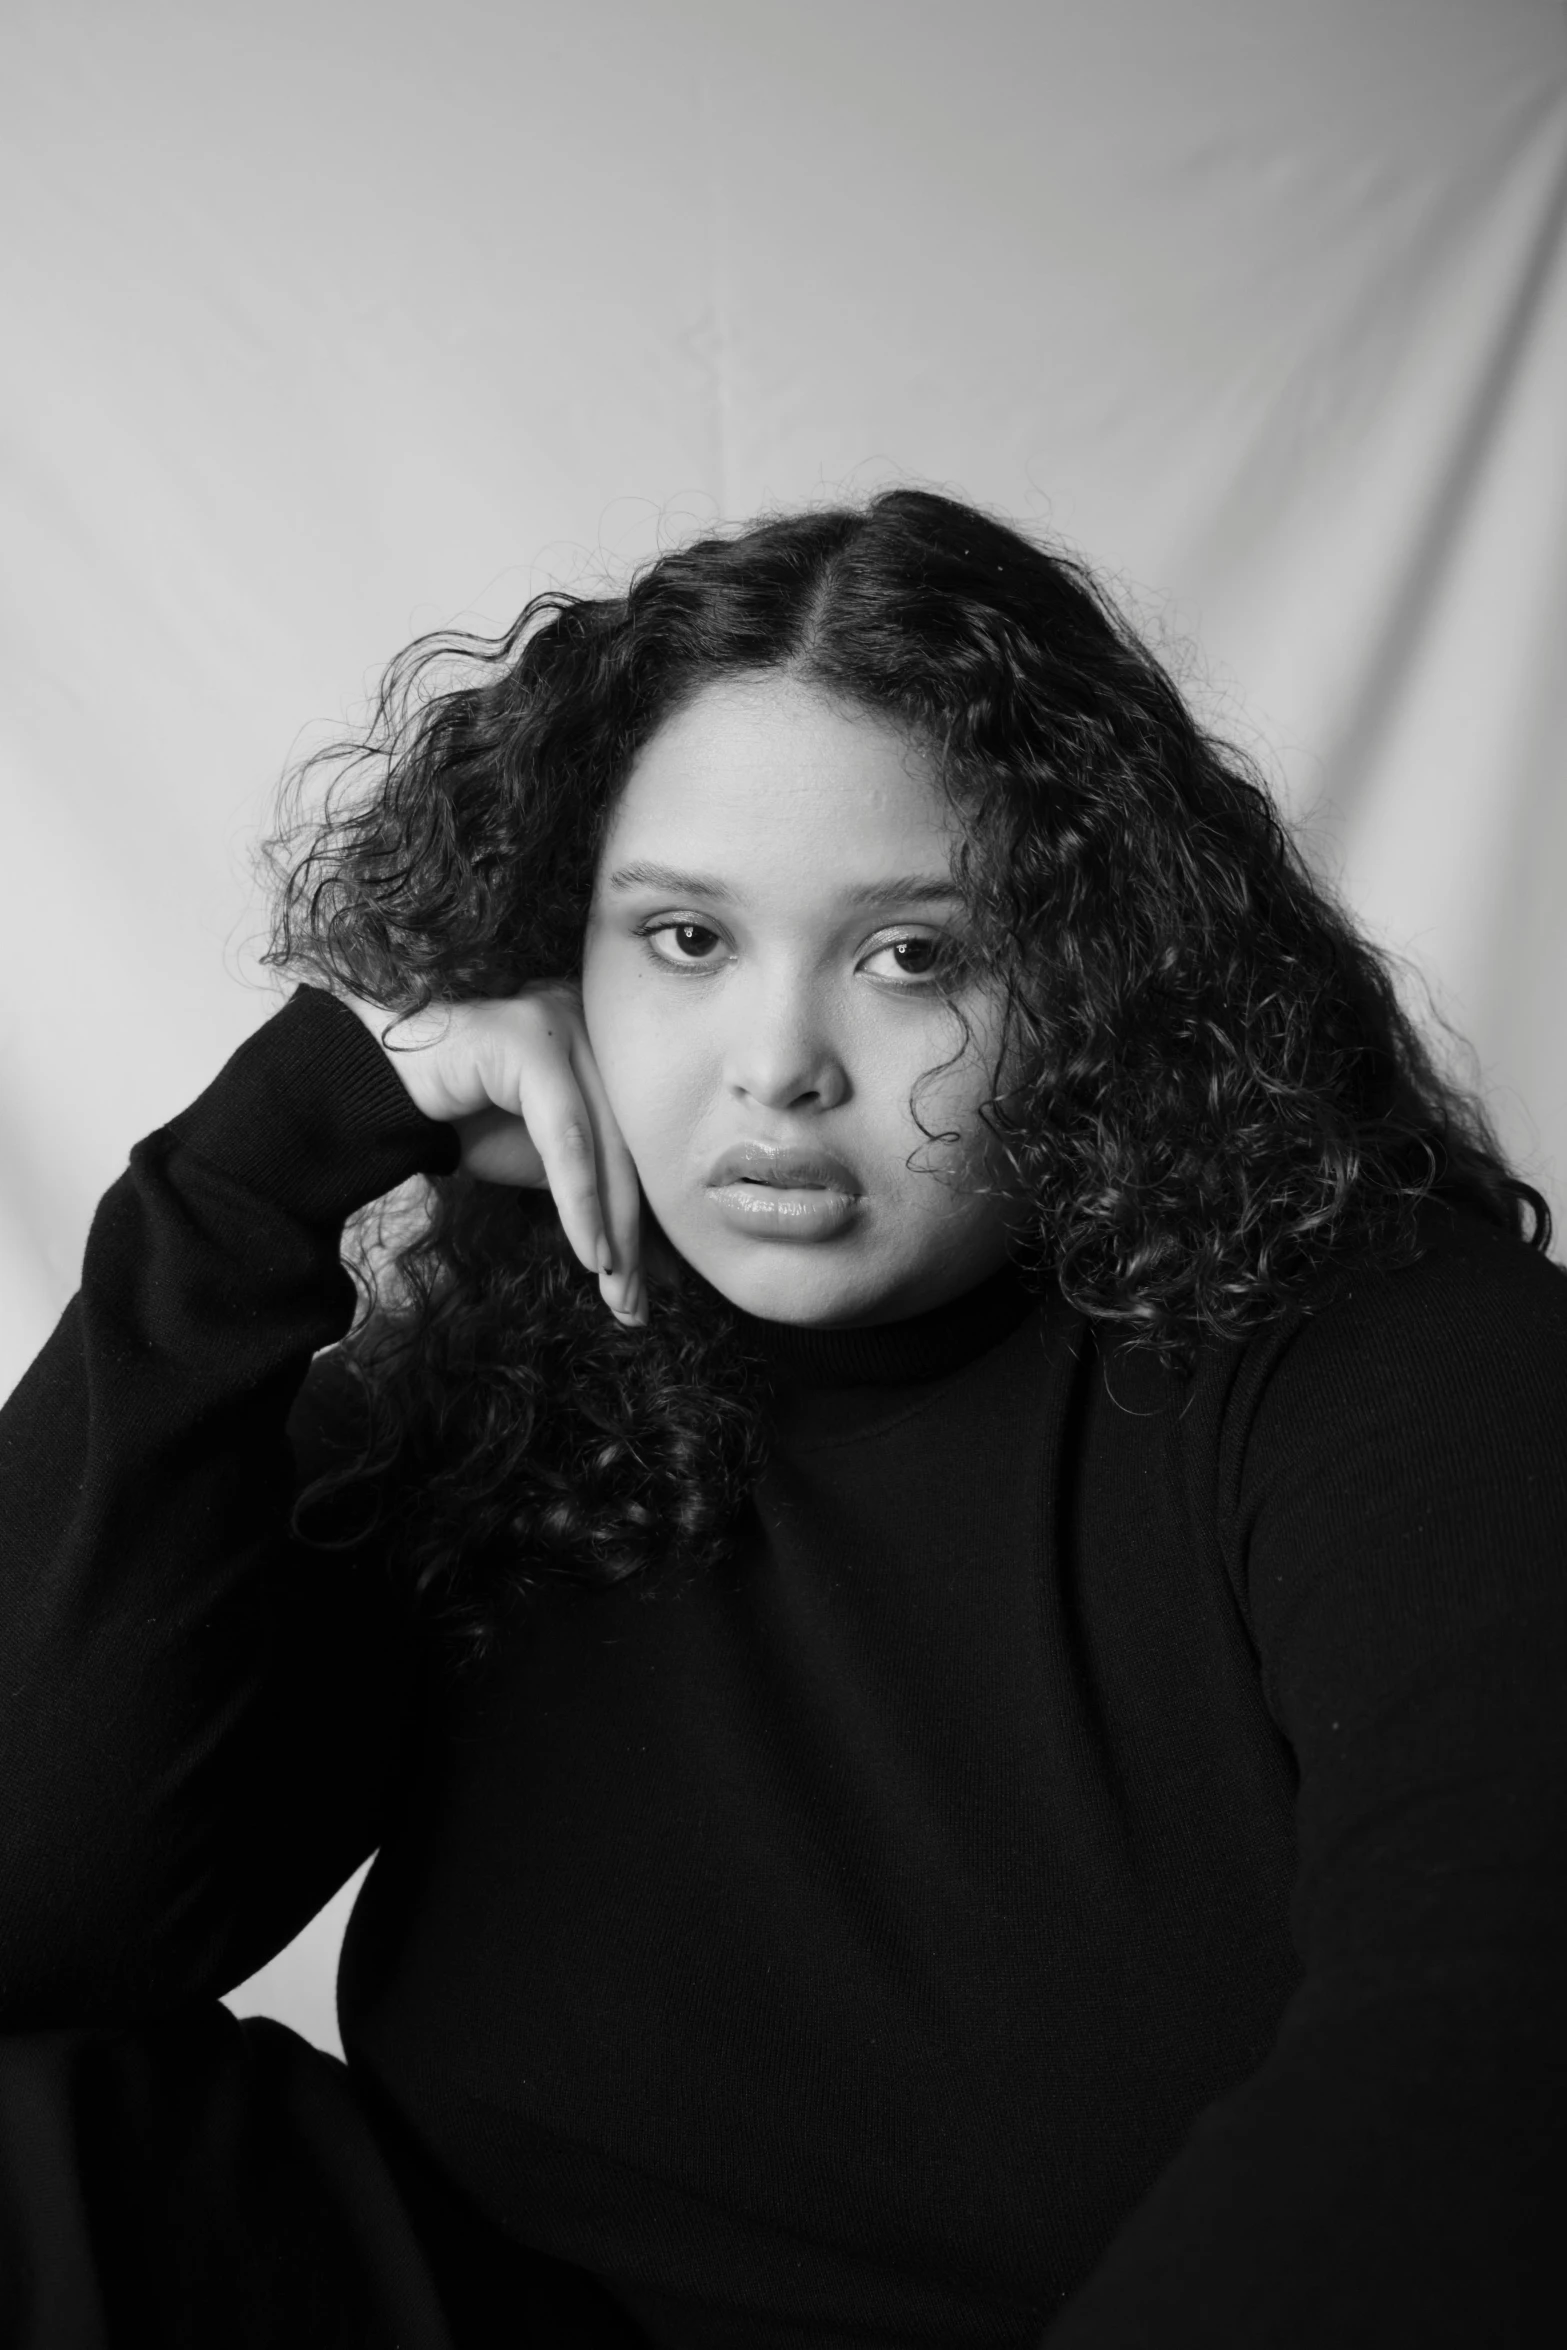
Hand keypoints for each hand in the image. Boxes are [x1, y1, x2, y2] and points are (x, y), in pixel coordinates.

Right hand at [337, 982, 644, 1325]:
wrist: (370, 1091)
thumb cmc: (460, 1121)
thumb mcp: (543, 1165)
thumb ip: (597, 1194)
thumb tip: (650, 1262)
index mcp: (606, 1047)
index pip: (640, 1145)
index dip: (648, 1223)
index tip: (647, 1291)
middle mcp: (594, 1026)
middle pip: (630, 1147)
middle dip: (634, 1236)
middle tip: (633, 1307)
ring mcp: (563, 1027)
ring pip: (606, 1145)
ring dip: (614, 1229)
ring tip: (615, 1290)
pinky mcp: (530, 1043)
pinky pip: (567, 1137)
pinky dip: (581, 1202)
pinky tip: (589, 1253)